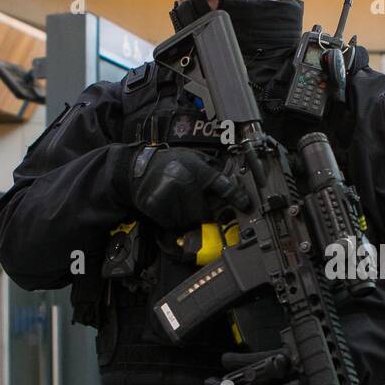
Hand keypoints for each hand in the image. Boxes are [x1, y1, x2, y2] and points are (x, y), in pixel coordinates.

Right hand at [130, 146, 248, 230]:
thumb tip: (234, 190)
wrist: (138, 168)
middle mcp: (184, 181)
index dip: (237, 198)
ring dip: (188, 218)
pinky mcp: (156, 207)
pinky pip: (172, 224)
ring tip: (180, 202)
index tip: (246, 206)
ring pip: (189, 222)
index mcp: (198, 169)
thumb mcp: (196, 159)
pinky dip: (173, 221)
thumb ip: (213, 174)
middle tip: (196, 204)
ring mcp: (169, 195)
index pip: (224, 186)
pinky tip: (169, 206)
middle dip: (204, 214)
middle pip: (205, 214)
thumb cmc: (171, 163)